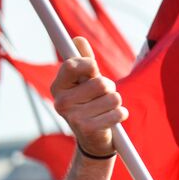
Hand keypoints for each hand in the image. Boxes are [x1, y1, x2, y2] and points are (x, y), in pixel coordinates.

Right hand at [50, 36, 125, 157]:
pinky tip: (112, 119)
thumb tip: (78, 39)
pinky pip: (118, 112)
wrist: (92, 140)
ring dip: (116, 102)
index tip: (93, 71)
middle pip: (100, 82)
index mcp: (58, 86)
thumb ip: (83, 61)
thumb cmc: (89, 104)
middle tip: (101, 97)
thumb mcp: (84, 82)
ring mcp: (72, 117)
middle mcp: (61, 101)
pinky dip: (121, 114)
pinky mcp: (88, 129)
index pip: (73, 65)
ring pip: (112, 97)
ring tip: (106, 109)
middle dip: (109, 87)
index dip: (89, 65)